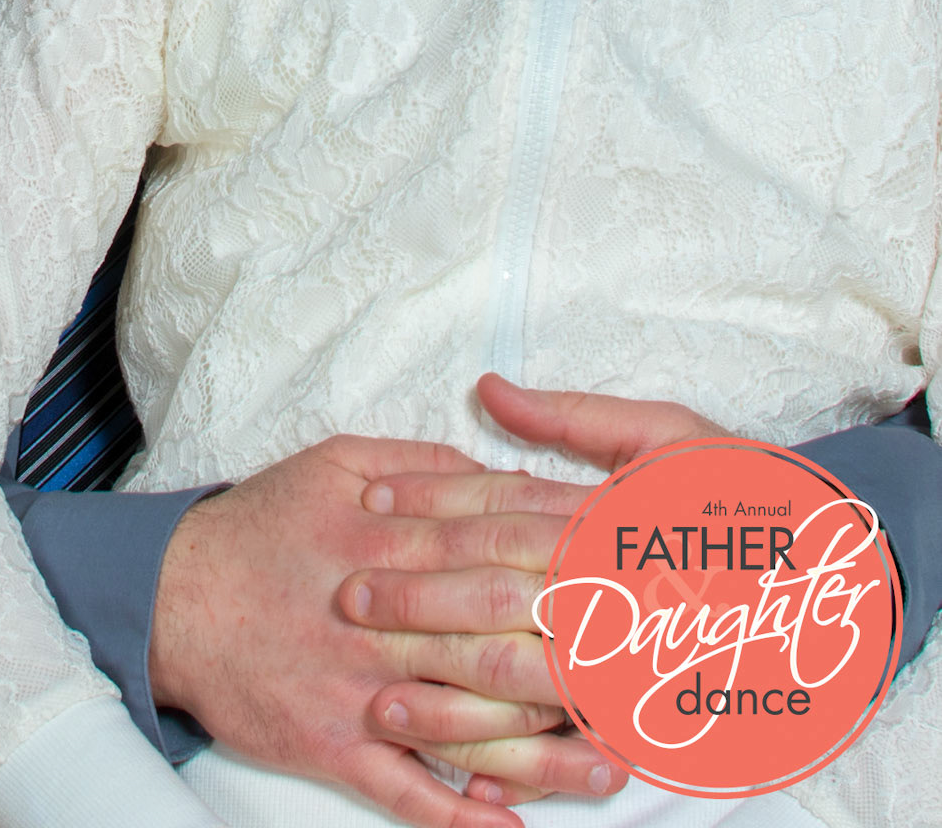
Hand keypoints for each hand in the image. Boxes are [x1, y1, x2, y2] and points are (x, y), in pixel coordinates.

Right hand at [149, 435, 620, 827]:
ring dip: (542, 745)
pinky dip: (458, 814)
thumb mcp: (335, 460)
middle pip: (494, 628)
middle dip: (575, 646)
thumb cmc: (261, 524)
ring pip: (467, 719)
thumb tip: (491, 464)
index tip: (632, 566)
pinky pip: (404, 789)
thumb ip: (419, 460)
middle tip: (651, 664)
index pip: (496, 539)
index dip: (567, 551)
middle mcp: (383, 610)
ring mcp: (361, 684)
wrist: (174, 595)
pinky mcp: (334, 743)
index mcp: (388, 530)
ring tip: (613, 760)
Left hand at [351, 379, 723, 799]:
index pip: (498, 510)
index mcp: (608, 519)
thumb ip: (569, 418)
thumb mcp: (659, 433)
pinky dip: (524, 768)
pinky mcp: (651, 711)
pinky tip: (471, 781)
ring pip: (524, 683)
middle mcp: (617, 589)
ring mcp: (633, 656)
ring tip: (382, 700)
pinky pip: (576, 749)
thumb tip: (489, 390)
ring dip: (448, 696)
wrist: (822, 573)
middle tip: (348, 599)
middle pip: (497, 599)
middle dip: (415, 602)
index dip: (428, 507)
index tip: (370, 506)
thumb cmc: (731, 492)